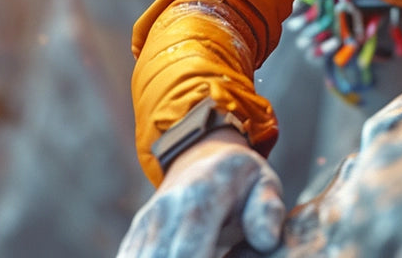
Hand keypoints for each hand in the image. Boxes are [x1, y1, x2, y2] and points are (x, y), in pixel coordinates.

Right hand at [116, 130, 284, 256]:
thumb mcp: (264, 183)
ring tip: (207, 254)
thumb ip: (266, 211)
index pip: (189, 250)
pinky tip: (176, 256)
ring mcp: (146, 222)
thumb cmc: (241, 177)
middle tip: (215, 256)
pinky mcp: (135, 235)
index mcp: (201, 196)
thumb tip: (266, 242)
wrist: (202, 155)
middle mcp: (165, 209)